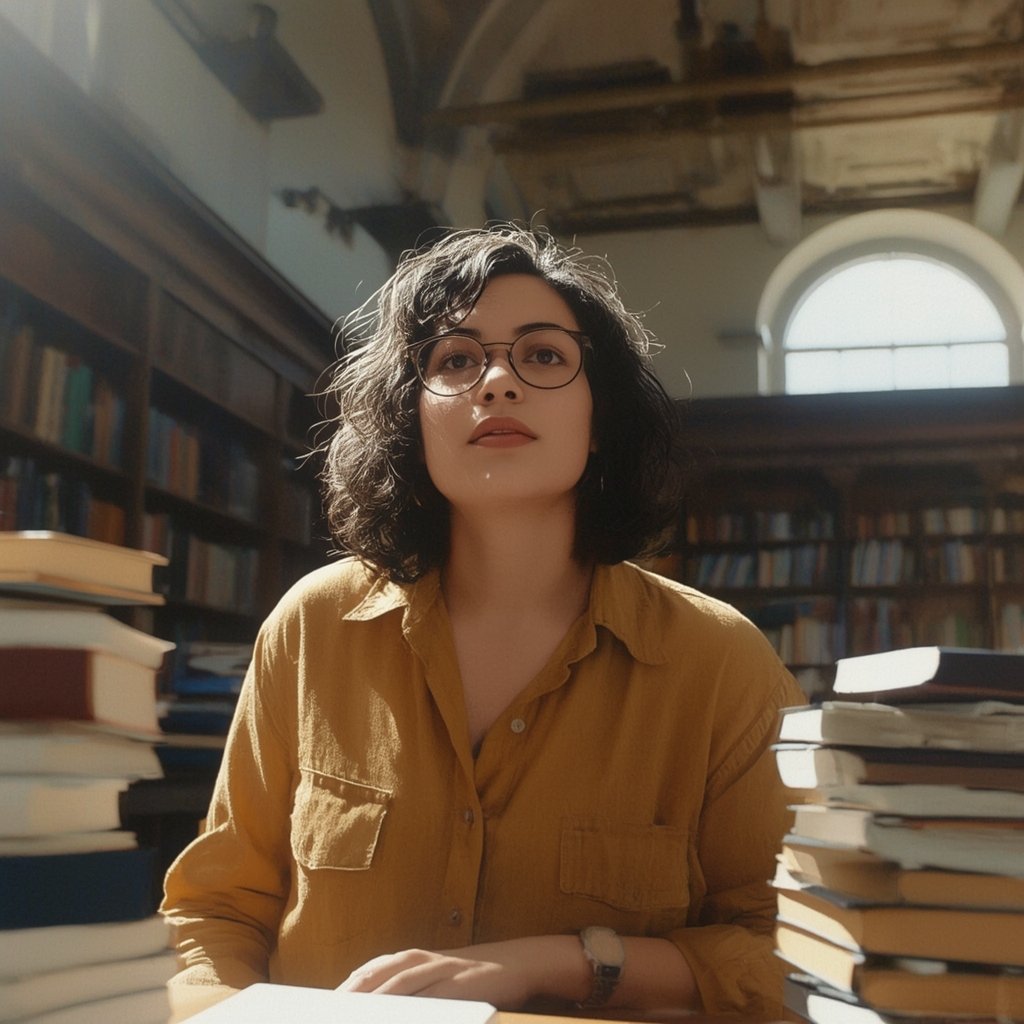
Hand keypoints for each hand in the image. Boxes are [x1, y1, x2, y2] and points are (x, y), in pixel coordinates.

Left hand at [336, 941, 538, 1008]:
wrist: (515, 963)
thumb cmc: (468, 977)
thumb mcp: (434, 979)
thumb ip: (406, 989)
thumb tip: (372, 1003)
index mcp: (411, 958)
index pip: (368, 972)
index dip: (346, 990)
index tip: (323, 1006)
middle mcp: (421, 959)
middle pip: (378, 976)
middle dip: (352, 996)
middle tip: (330, 1012)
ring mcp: (441, 969)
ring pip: (400, 985)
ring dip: (376, 1001)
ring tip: (354, 1013)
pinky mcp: (461, 984)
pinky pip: (433, 998)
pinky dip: (415, 1009)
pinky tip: (403, 1018)